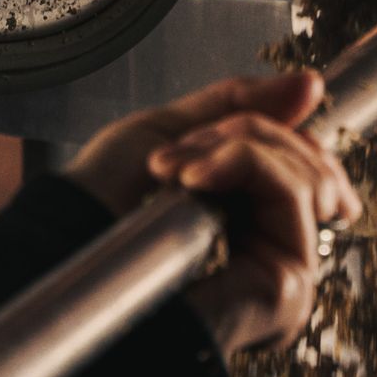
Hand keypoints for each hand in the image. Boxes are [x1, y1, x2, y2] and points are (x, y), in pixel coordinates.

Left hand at [66, 69, 360, 357]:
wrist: (63, 249)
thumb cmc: (95, 207)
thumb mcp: (169, 133)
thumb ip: (238, 106)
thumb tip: (312, 85)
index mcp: (250, 222)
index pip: (303, 164)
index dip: (272, 130)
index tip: (206, 136)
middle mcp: (273, 252)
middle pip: (307, 162)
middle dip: (245, 133)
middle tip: (175, 157)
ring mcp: (282, 273)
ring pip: (304, 173)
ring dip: (237, 147)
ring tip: (175, 170)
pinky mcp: (284, 292)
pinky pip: (294, 195)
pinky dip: (246, 165)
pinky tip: (190, 181)